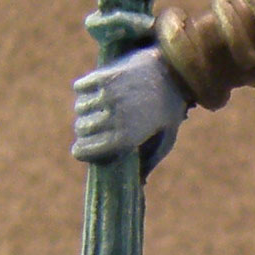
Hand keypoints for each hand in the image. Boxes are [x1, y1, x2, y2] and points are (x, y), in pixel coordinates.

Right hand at [72, 46, 188, 171]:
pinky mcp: (103, 77)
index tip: (84, 148)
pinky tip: (98, 90)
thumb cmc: (171, 110)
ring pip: (79, 108)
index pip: (84, 150)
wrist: (175, 72)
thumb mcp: (166, 139)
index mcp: (125, 137)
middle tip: (98, 125)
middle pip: (80, 129)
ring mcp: (106, 96)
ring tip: (101, 106)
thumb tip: (140, 182)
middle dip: (86, 130)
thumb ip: (150, 160)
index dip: (82, 151)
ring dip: (86, 108)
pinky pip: (80, 87)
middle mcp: (112, 118)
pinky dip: (85, 89)